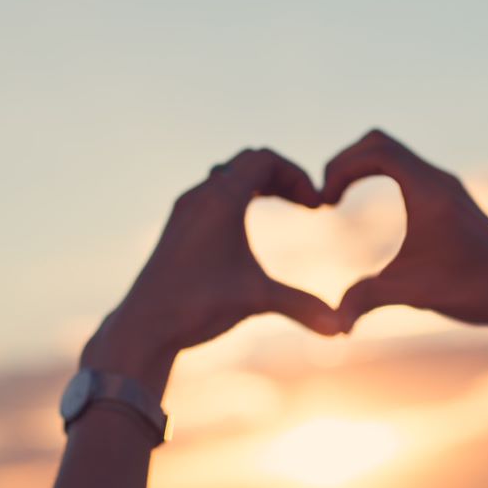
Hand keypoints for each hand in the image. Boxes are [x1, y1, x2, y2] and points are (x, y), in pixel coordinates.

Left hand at [81, 148, 344, 381]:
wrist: (144, 325)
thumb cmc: (198, 305)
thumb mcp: (257, 299)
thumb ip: (303, 306)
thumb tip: (342, 329)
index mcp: (221, 199)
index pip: (264, 158)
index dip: (297, 175)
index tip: (316, 206)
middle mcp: (200, 195)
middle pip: (248, 163)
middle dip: (282, 177)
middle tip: (306, 204)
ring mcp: (185, 210)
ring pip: (227, 177)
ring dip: (259, 185)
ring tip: (284, 206)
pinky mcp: (177, 227)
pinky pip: (212, 194)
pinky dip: (239, 198)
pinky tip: (249, 229)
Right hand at [322, 129, 487, 332]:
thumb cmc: (477, 287)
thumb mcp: (415, 293)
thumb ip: (368, 300)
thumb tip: (332, 325)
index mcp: (429, 190)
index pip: (375, 149)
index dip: (340, 167)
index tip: (325, 202)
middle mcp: (438, 180)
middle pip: (379, 142)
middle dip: (345, 162)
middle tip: (326, 196)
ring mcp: (446, 188)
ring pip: (394, 154)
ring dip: (361, 167)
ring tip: (338, 199)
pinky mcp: (450, 201)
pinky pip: (406, 170)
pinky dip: (379, 176)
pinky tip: (371, 209)